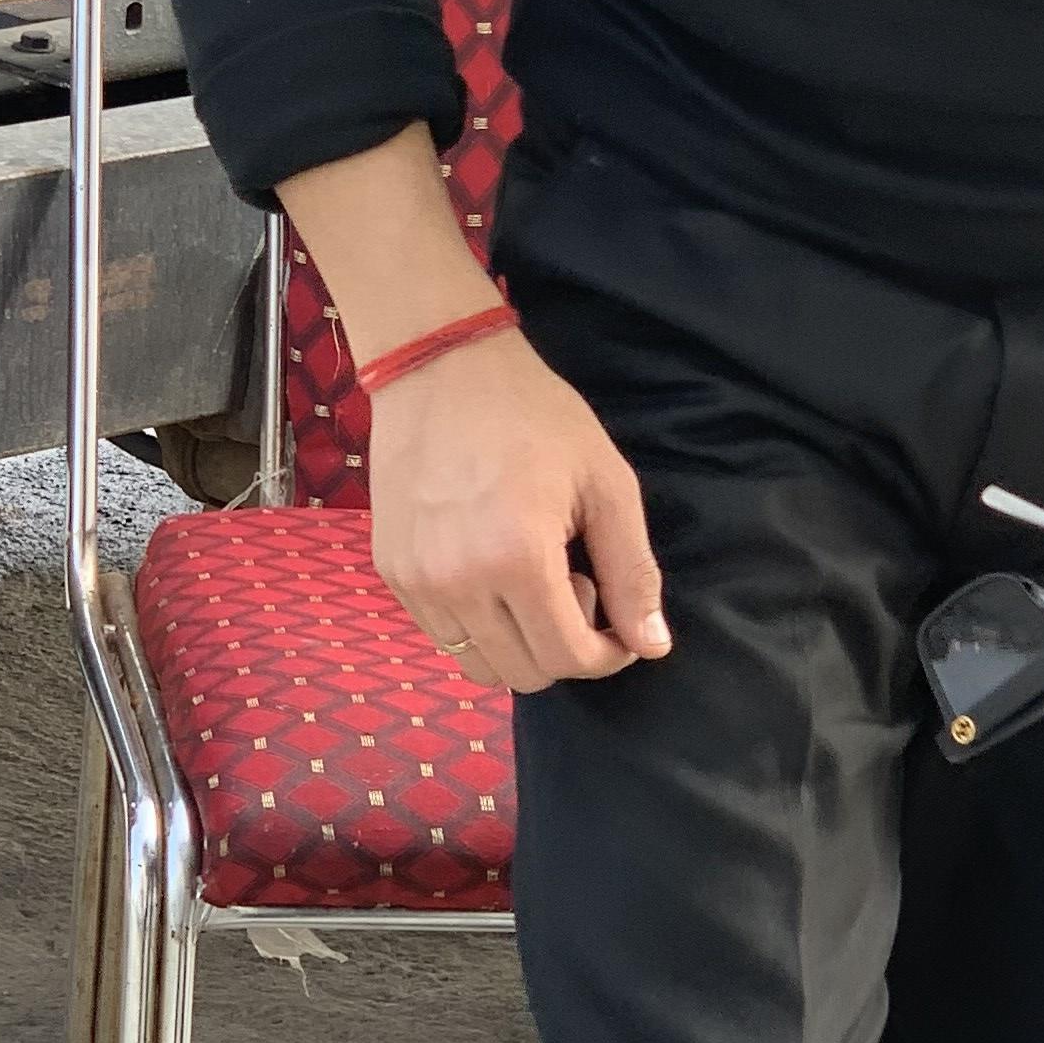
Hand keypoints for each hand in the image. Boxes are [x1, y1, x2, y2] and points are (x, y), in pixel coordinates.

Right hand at [368, 325, 671, 689]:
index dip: (608, 655)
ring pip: (478, 665)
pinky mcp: (391, 571)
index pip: (569, 659)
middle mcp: (459, 582)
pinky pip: (442, 635)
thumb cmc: (534, 416)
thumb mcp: (605, 483)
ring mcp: (416, 581)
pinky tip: (490, 566)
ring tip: (529, 577)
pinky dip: (478, 624)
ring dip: (518, 641)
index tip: (619, 625)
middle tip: (573, 582)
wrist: (440, 368)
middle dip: (564, 646)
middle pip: (525, 674)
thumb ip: (633, 571)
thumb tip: (652, 646)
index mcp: (518, 559)